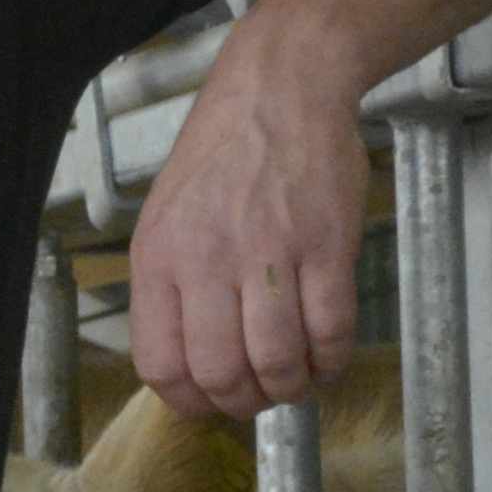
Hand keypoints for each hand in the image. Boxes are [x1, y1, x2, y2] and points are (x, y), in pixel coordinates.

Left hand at [123, 40, 370, 417]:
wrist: (281, 88)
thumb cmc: (222, 153)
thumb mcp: (166, 215)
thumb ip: (170, 285)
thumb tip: (187, 364)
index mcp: (160, 258)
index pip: (162, 366)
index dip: (191, 402)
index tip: (212, 403)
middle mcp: (207, 261)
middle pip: (222, 374)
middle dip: (245, 403)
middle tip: (262, 395)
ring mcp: (269, 254)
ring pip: (278, 362)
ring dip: (291, 389)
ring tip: (297, 381)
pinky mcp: (325, 246)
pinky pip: (330, 331)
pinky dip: (332, 361)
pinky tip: (329, 358)